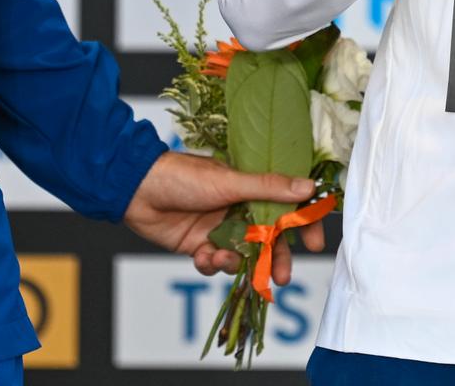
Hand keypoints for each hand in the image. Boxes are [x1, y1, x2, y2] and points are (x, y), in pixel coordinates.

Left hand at [123, 151, 327, 282]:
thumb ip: (269, 188)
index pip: (287, 207)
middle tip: (281, 278)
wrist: (137, 190)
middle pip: (268, 240)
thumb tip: (308, 187)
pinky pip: (214, 264)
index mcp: (251, 189)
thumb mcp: (230, 182)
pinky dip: (210, 264)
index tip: (316, 243)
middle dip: (274, 260)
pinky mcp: (199, 245)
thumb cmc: (184, 176)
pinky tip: (201, 255)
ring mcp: (219, 229)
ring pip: (241, 256)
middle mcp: (239, 210)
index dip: (304, 225)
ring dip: (236, 263)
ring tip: (222, 258)